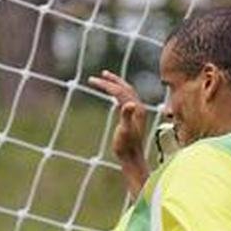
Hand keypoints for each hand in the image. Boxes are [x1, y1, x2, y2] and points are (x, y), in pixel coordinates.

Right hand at [89, 70, 148, 193]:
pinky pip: (126, 100)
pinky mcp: (134, 117)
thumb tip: (129, 103)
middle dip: (113, 80)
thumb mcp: (125, 130)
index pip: (120, 91)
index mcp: (136, 109)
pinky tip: (111, 95)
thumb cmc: (127, 146)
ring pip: (127, 93)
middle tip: (102, 74)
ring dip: (116, 85)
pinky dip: (118, 94)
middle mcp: (138, 109)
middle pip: (126, 88)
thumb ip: (127, 116)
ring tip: (105, 79)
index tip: (93, 80)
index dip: (107, 85)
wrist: (132, 157)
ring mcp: (137, 113)